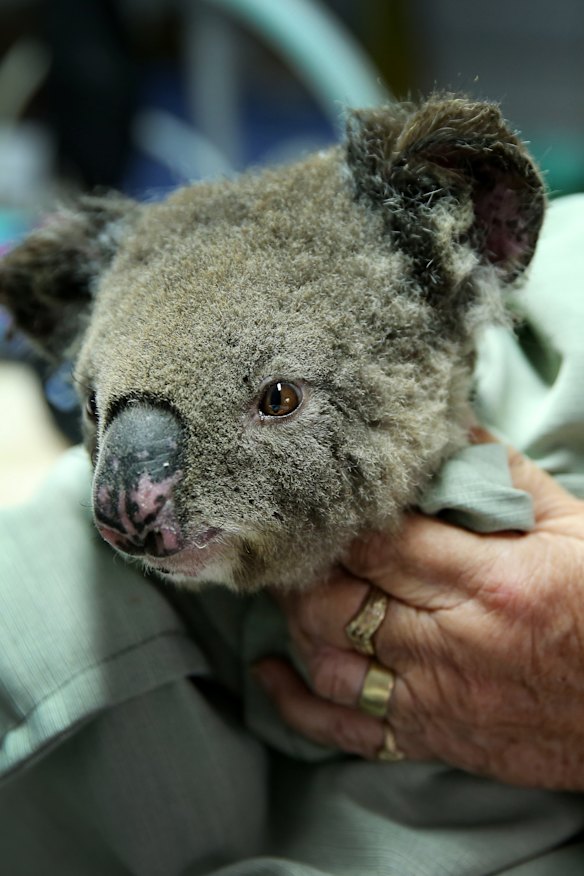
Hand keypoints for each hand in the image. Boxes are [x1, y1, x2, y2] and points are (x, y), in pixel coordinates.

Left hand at [255, 446, 583, 788]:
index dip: (333, 520)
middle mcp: (450, 644)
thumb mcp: (572, 526)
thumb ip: (503, 476)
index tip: (314, 499)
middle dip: (301, 568)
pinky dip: (297, 704)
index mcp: (489, 581)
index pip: (375, 543)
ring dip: (295, 621)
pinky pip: (346, 731)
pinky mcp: (431, 739)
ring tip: (287, 587)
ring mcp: (434, 698)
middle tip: (289, 540)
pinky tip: (271, 672)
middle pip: (336, 600)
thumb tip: (448, 430)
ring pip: (328, 661)